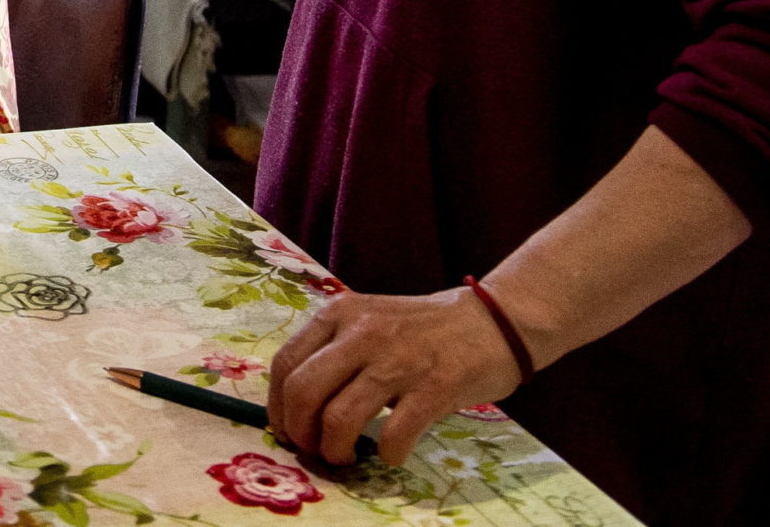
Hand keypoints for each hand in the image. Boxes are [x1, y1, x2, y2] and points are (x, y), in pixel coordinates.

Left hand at [265, 286, 526, 464]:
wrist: (492, 321)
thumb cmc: (423, 329)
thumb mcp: (367, 321)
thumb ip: (333, 350)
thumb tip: (296, 405)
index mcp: (339, 314)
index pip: (284, 364)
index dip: (277, 407)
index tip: (287, 431)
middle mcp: (362, 333)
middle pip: (303, 392)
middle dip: (300, 433)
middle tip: (314, 450)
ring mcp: (398, 360)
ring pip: (340, 418)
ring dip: (335, 450)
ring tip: (346, 457)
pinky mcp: (434, 387)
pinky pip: (394, 435)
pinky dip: (387, 456)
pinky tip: (392, 454)